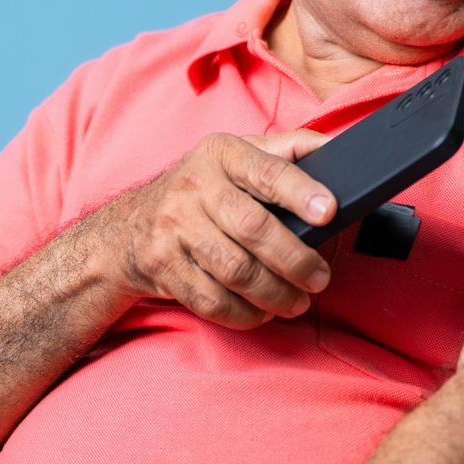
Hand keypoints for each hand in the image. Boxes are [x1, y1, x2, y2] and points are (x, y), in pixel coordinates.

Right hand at [90, 129, 334, 330]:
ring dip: (274, 293)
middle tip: (320, 278)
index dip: (299, 192)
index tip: (329, 211)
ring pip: (235, 270)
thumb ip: (286, 150)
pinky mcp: (162, 265)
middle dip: (295, 259)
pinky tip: (262, 311)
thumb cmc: (200, 189)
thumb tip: (337, 150)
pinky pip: (211, 300)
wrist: (127, 228)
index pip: (265, 170)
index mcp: (220, 153)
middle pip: (253, 227)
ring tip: (298, 301)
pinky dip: (244, 313)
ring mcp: (172, 227)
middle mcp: (193, 186)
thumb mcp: (235, 156)